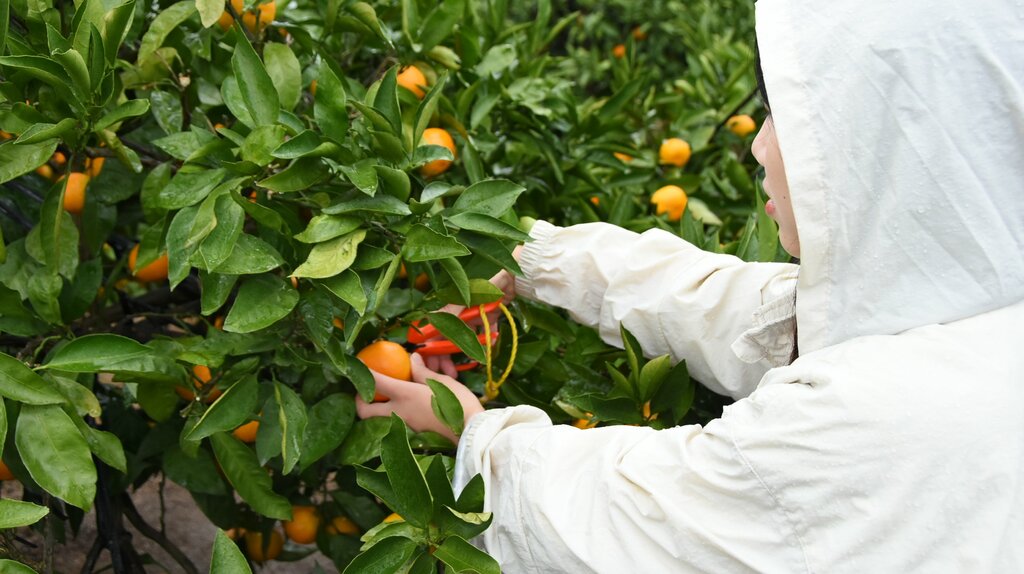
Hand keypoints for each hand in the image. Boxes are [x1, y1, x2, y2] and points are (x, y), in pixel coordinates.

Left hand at [355, 353, 484, 443]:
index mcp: (403, 395)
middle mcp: (398, 411)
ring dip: (382, 404)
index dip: (363, 372)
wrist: (470, 431)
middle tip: (366, 391)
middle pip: (364, 411)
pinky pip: (399, 419)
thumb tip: (412, 359)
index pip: (375, 382)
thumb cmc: (456, 402)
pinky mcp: (414, 431)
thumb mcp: (440, 381)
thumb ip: (422, 371)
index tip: (358, 365)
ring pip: (381, 416)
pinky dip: (401, 409)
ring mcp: (405, 424)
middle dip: (359, 401)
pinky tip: (414, 400)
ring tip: (394, 391)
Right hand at [421, 244, 523, 375]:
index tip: (432, 364)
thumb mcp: (465, 298)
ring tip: (471, 365)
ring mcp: (475, 314)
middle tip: (450, 373)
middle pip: (450, 338)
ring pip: (468, 338)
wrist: (515, 276)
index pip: (436, 331)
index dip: (432, 348)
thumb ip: (449, 312)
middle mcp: (461, 311)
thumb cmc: (487, 284)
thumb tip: (430, 326)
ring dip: (468, 352)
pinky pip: (486, 333)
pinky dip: (486, 342)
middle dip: (448, 356)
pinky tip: (487, 353)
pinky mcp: (490, 316)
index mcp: (451, 307)